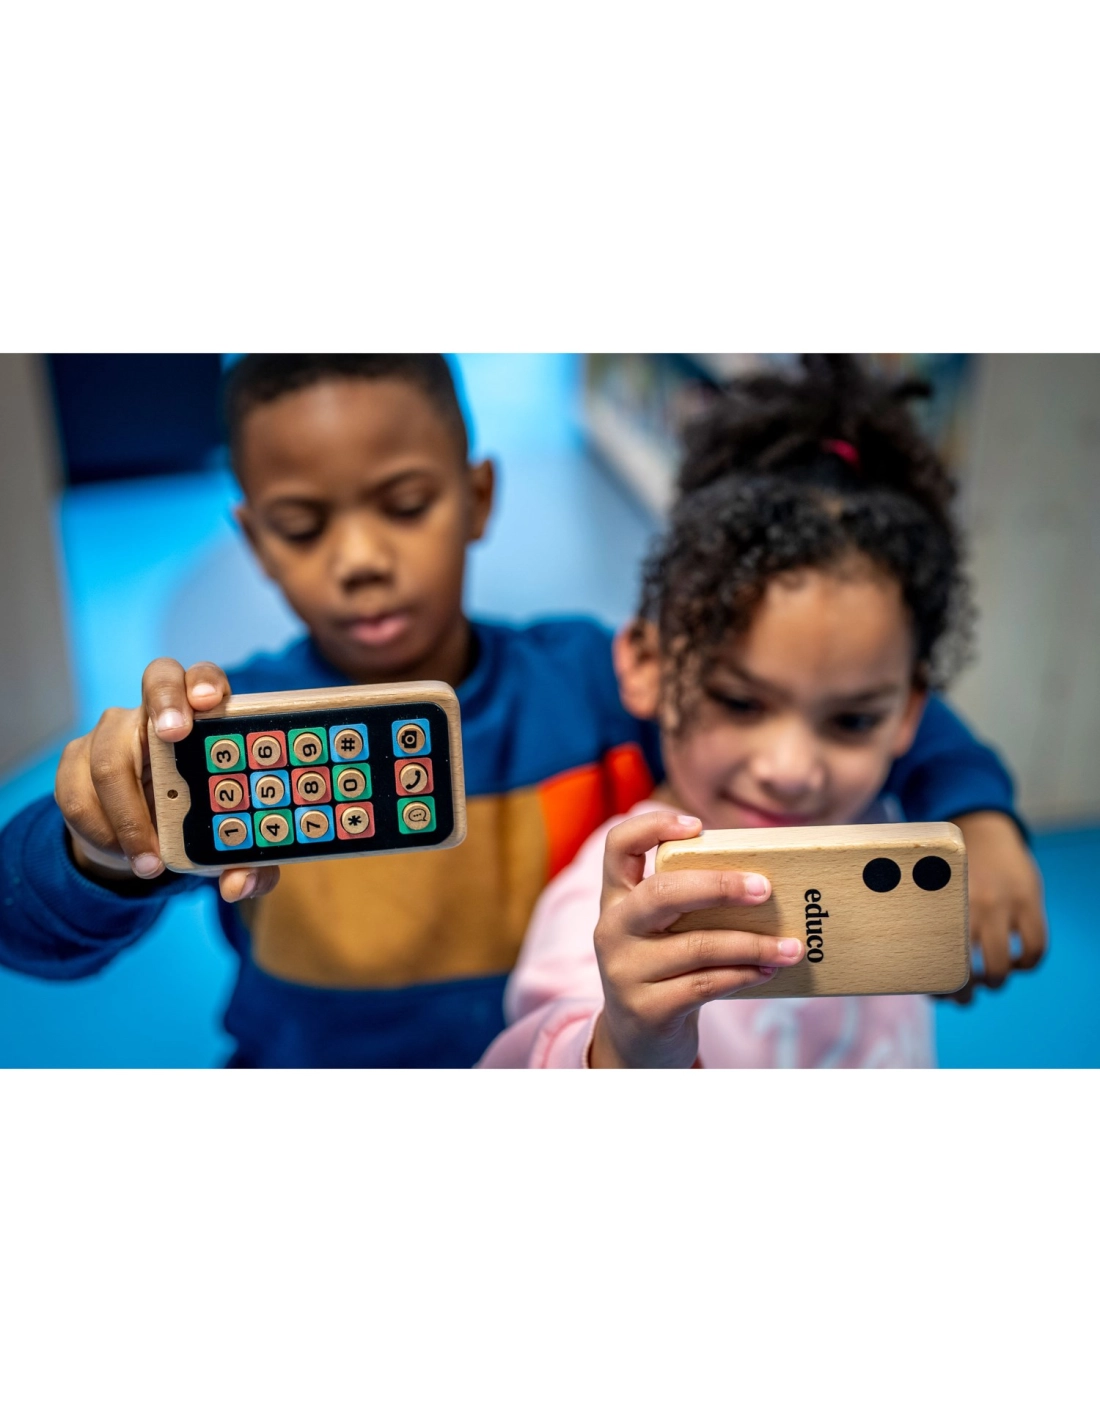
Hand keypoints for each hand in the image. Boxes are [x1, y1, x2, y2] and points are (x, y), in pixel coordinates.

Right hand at [54, 657, 279, 904]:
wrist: (140, 845)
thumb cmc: (197, 829)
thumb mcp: (231, 849)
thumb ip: (248, 865)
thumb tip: (238, 886)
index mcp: (203, 720)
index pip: (202, 678)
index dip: (204, 683)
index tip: (211, 703)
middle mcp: (156, 713)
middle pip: (156, 679)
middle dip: (165, 703)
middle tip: (174, 735)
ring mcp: (113, 732)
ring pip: (110, 757)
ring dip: (130, 817)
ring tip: (150, 862)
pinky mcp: (75, 761)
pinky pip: (76, 794)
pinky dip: (101, 832)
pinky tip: (122, 855)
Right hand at [589, 809, 803, 1067]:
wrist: (637, 1042)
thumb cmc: (665, 970)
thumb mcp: (662, 931)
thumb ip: (689, 904)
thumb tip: (764, 881)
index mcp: (617, 898)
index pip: (619, 846)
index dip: (653, 827)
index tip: (697, 826)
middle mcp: (613, 929)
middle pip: (662, 893)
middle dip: (719, 886)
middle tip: (764, 888)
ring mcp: (624, 970)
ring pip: (697, 946)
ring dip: (752, 944)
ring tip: (791, 947)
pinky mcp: (645, 1008)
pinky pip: (704, 984)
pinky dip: (743, 974)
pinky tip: (767, 970)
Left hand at [947, 811, 1046, 1002]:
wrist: (982, 827)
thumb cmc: (949, 868)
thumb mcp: (932, 888)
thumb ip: (931, 922)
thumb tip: (922, 970)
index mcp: (941, 903)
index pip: (937, 958)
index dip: (937, 985)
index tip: (936, 995)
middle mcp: (971, 904)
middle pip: (966, 968)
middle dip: (964, 992)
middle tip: (962, 996)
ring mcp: (1003, 903)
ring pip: (1001, 965)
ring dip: (995, 981)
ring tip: (990, 980)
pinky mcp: (1030, 901)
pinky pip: (1035, 948)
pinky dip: (1027, 963)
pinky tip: (1017, 961)